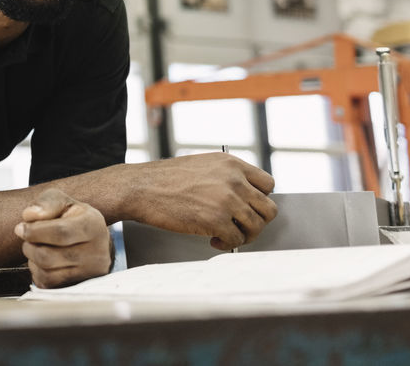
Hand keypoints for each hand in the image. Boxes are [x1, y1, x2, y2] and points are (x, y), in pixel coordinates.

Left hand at [15, 188, 110, 288]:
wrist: (93, 240)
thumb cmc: (73, 217)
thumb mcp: (63, 201)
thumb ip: (46, 203)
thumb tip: (29, 215)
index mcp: (93, 225)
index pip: (60, 232)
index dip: (34, 231)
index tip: (20, 228)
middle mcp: (96, 252)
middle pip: (49, 256)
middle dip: (30, 246)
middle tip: (27, 238)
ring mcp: (89, 273)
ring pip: (47, 273)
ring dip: (32, 260)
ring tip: (35, 247)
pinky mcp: (80, 286)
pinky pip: (48, 284)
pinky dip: (37, 272)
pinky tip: (41, 261)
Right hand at [128, 152, 277, 249]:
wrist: (140, 188)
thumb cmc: (165, 179)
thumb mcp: (202, 165)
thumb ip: (226, 176)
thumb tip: (245, 195)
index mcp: (231, 164)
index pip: (268, 184)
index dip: (259, 199)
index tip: (246, 207)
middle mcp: (234, 180)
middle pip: (268, 209)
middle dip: (255, 221)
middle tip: (240, 226)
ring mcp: (227, 200)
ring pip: (256, 227)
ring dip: (243, 235)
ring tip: (226, 235)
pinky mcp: (216, 221)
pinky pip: (237, 240)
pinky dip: (227, 244)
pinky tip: (214, 241)